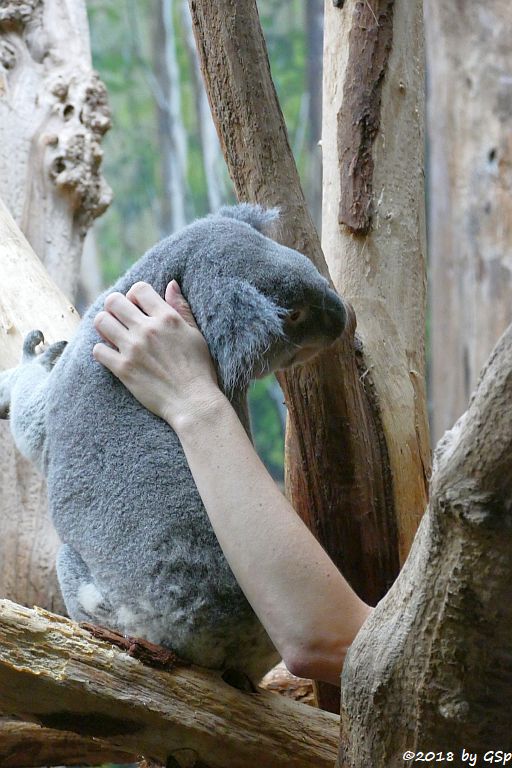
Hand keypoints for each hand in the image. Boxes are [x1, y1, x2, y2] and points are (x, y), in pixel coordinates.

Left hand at [92, 280, 221, 428]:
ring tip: (114, 335)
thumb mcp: (195, 334)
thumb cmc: (199, 369)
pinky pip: (98, 350)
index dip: (135, 296)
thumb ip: (181, 308)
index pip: (139, 289)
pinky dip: (103, 351)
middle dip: (115, 307)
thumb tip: (170, 284)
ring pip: (101, 322)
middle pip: (113, 301)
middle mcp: (148, 330)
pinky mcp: (123, 369)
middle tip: (121, 320)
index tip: (138, 308)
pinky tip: (113, 355)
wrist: (193, 402)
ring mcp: (133, 349)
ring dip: (105, 326)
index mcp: (167, 318)